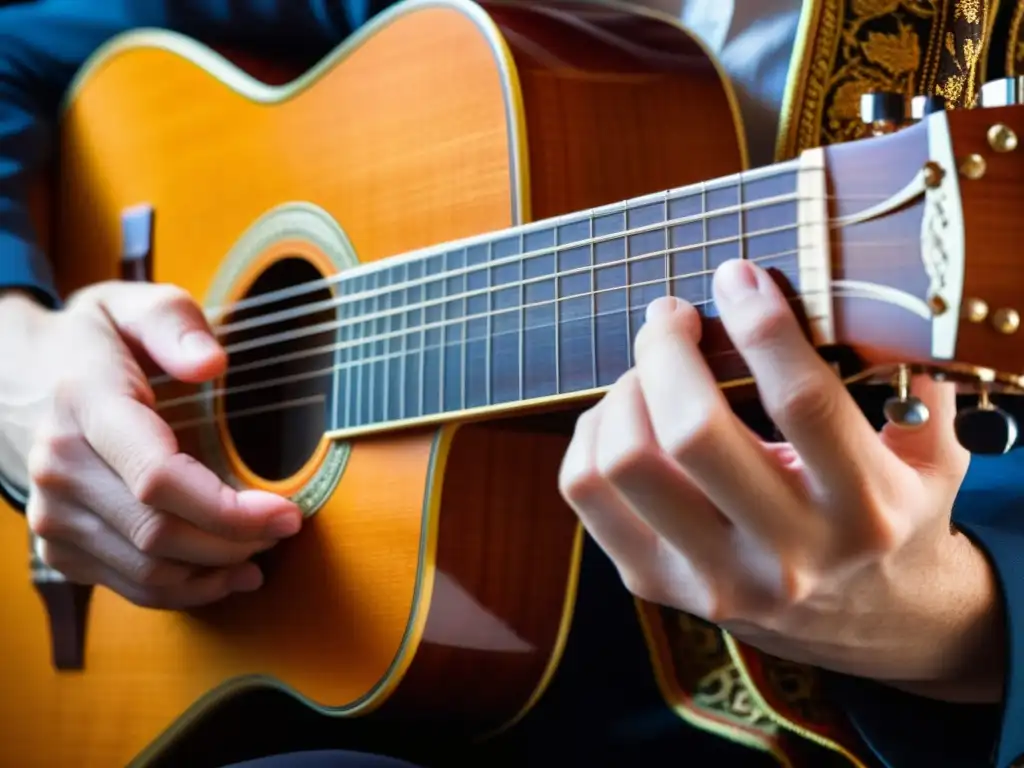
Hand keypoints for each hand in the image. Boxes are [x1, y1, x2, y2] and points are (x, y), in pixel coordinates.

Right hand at [0, 283, 302, 609]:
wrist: (17, 377)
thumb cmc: (94, 342)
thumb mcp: (134, 305)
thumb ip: (175, 324)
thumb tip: (212, 363)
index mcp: (85, 406)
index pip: (158, 477)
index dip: (227, 508)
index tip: (287, 512)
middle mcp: (59, 466)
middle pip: (159, 532)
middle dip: (234, 542)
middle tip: (286, 529)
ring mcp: (52, 512)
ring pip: (145, 569)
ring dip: (214, 574)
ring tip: (263, 556)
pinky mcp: (58, 544)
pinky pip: (127, 585)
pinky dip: (182, 589)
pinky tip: (223, 576)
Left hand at [559, 259, 1002, 699]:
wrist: (875, 625)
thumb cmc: (894, 521)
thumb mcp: (933, 459)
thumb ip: (914, 386)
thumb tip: (862, 305)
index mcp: (862, 512)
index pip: (802, 403)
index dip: (760, 325)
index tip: (736, 276)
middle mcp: (785, 554)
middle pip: (690, 432)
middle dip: (666, 349)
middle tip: (671, 315)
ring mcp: (712, 576)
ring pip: (622, 463)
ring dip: (624, 391)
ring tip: (649, 371)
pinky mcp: (657, 583)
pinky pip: (587, 491)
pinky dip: (593, 432)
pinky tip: (625, 415)